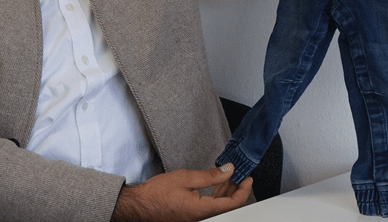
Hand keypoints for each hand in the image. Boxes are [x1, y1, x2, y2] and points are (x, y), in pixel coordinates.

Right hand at [111, 163, 252, 221]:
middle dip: (235, 189)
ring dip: (225, 192)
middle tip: (239, 174)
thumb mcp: (186, 178)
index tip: (248, 179)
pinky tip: (216, 186)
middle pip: (227, 206)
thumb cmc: (156, 193)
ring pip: (218, 207)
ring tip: (228, 177)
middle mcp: (201, 218)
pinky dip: (215, 197)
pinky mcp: (191, 217)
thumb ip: (210, 175)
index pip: (232, 204)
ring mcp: (196, 219)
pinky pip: (209, 208)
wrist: (139, 205)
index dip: (243, 190)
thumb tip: (228, 171)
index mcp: (202, 210)